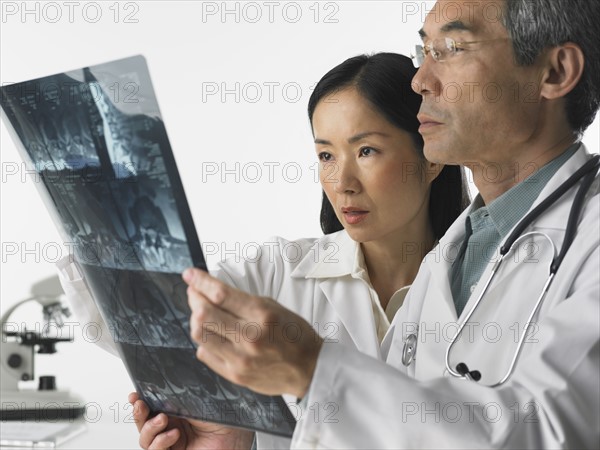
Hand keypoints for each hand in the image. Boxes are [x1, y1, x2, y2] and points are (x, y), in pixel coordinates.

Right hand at [129, 392, 253, 449]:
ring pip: (146, 439)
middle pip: (144, 423)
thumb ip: (177, 395)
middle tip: (141, 405)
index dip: (140, 401)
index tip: (135, 395)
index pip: (152, 407)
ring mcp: (173, 444)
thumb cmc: (226, 418)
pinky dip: (160, 443)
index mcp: (178, 411)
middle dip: (139, 413)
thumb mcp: (198, 401)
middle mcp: (173, 427)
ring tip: (163, 419)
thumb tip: (160, 382)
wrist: (237, 438)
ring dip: (150, 428)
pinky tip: (172, 434)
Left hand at [183, 268, 323, 398]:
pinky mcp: (235, 375)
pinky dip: (205, 340)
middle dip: (194, 298)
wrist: (310, 368)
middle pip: (204, 313)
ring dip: (196, 319)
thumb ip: (243, 301)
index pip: (221, 294)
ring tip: (201, 312)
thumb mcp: (274, 307)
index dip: (200, 282)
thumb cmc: (294, 334)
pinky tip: (212, 334)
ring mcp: (240, 359)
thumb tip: (212, 291)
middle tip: (194, 292)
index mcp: (262, 315)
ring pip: (200, 334)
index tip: (190, 275)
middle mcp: (249, 337)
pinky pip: (205, 354)